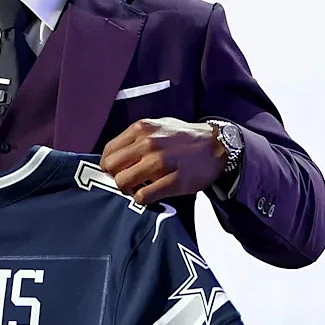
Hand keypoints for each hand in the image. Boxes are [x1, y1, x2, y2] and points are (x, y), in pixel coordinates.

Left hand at [99, 117, 225, 204]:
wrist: (216, 145)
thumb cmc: (183, 137)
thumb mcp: (156, 126)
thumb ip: (134, 138)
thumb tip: (113, 156)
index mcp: (140, 129)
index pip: (108, 151)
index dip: (109, 165)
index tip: (116, 170)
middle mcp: (147, 143)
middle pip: (111, 168)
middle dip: (116, 177)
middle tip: (127, 181)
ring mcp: (160, 163)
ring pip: (123, 183)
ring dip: (128, 189)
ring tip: (139, 188)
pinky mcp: (173, 181)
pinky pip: (143, 196)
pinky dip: (142, 199)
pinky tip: (150, 194)